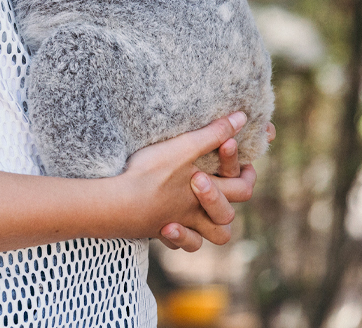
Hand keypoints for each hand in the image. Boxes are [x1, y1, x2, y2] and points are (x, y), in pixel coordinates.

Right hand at [120, 112, 258, 251]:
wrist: (115, 204)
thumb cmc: (149, 175)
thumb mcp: (183, 148)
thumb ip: (213, 134)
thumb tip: (241, 118)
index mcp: (207, 195)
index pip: (241, 189)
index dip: (246, 173)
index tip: (238, 157)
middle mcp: (195, 216)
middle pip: (225, 220)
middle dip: (227, 201)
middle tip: (226, 182)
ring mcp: (174, 227)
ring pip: (200, 241)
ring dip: (205, 229)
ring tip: (199, 210)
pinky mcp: (153, 230)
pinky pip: (171, 243)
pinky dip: (176, 235)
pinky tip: (170, 221)